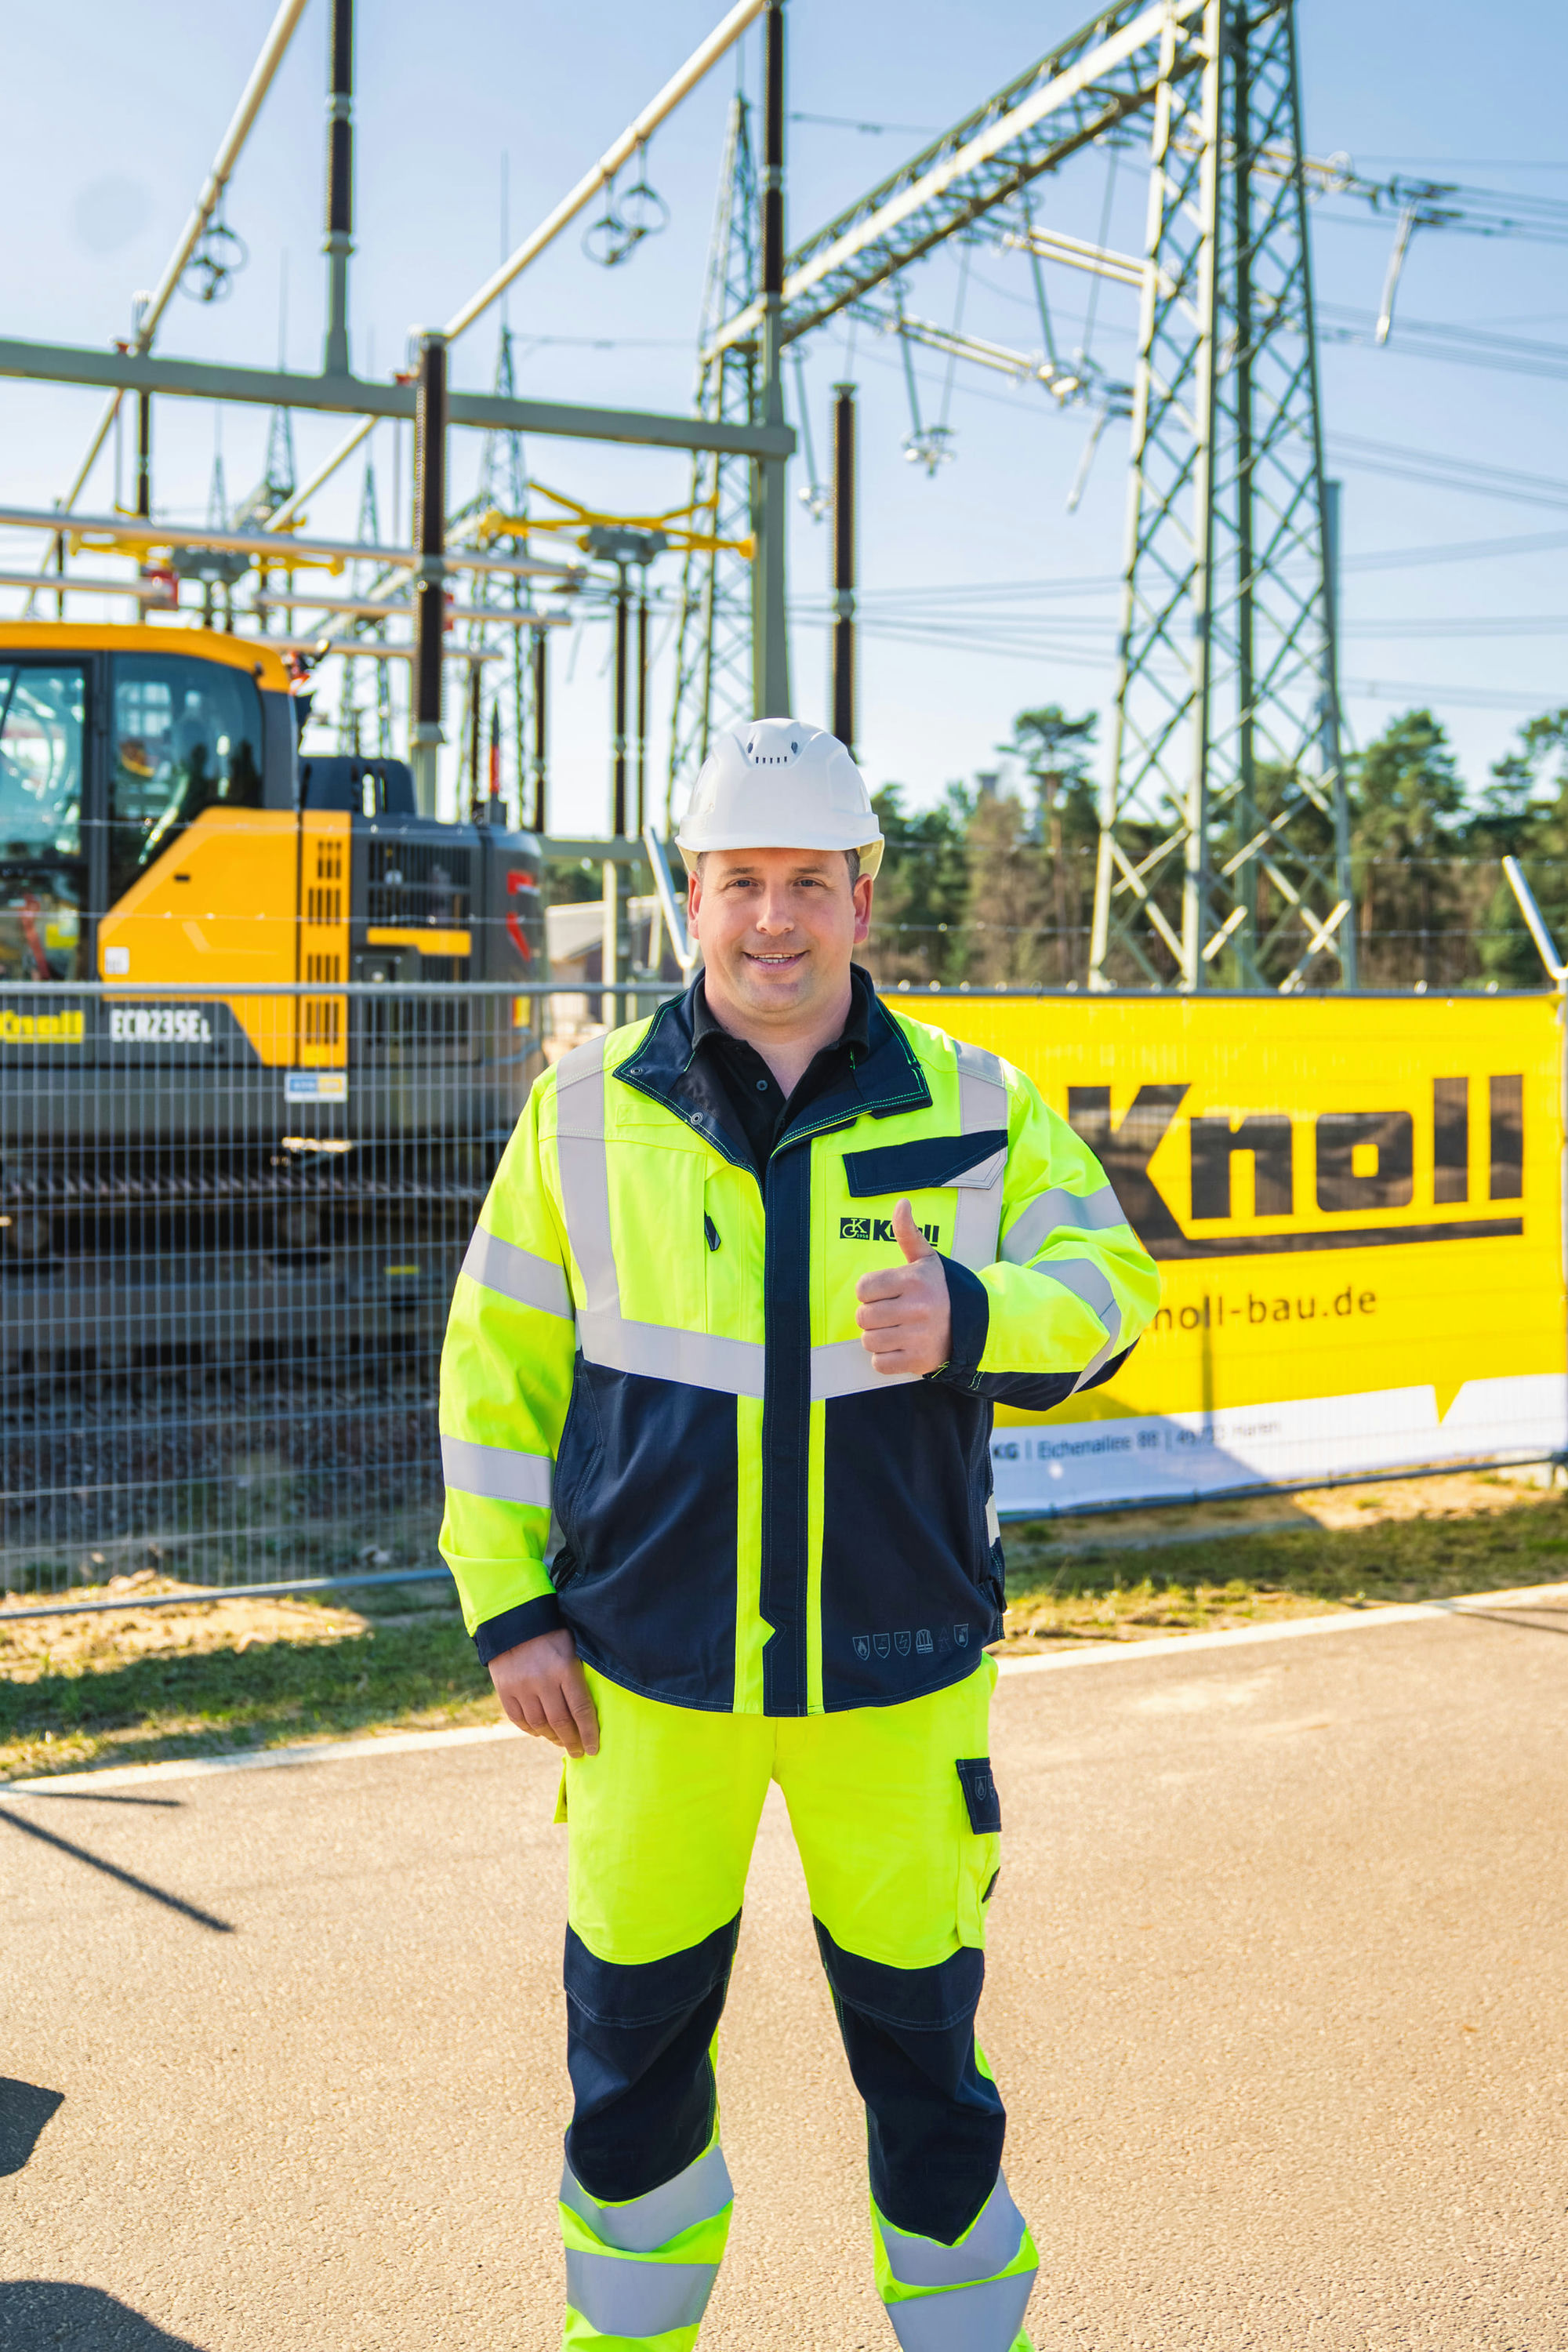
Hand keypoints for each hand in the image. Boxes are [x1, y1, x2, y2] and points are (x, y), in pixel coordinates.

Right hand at [488, 1627, 599, 1757]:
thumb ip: (579, 1675)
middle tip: (579, 1751)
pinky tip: (541, 1732)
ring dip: (553, 1737)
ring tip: (561, 1741)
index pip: (581, 1709)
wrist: (512, 1620)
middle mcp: (543, 1681)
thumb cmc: (551, 1633)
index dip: (589, 1733)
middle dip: (572, 1741)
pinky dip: (532, 1730)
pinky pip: (520, 1720)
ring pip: (540, 1724)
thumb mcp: (572, 1646)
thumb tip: (589, 1709)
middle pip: (561, 1722)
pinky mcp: (505, 1691)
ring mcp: (521, 1687)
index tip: (594, 1749)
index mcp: (565, 1668)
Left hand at [854, 1199, 951, 1377]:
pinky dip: (884, 1358)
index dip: (869, 1291)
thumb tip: (901, 1203)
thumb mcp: (926, 1260)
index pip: (863, 1288)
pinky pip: (879, 1363)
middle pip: (863, 1317)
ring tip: (895, 1330)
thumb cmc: (939, 1289)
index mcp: (914, 1281)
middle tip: (889, 1314)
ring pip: (869, 1341)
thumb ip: (908, 1233)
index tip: (884, 1293)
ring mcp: (918, 1337)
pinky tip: (899, 1347)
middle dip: (872, 1316)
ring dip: (877, 1338)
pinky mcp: (918, 1361)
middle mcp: (917, 1309)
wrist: (972, 1326)